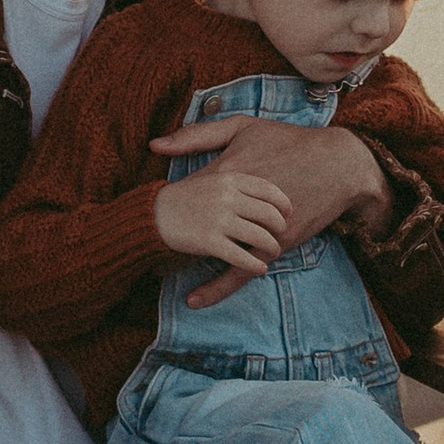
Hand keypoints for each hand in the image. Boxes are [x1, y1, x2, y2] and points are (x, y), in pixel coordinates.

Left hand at [150, 115, 395, 304]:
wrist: (338, 164)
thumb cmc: (290, 141)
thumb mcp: (244, 127)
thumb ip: (198, 135)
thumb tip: (154, 145)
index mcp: (227, 173)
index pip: (184, 195)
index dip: (168, 205)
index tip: (153, 211)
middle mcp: (238, 204)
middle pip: (196, 227)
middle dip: (176, 234)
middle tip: (156, 241)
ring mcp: (257, 227)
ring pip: (217, 252)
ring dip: (194, 259)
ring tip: (167, 267)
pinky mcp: (275, 245)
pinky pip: (241, 271)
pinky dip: (217, 287)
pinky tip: (195, 300)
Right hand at [151, 158, 293, 287]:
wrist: (154, 214)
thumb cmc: (187, 197)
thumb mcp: (212, 176)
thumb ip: (238, 180)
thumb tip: (270, 187)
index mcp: (229, 178)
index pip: (269, 190)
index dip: (283, 203)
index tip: (289, 212)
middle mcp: (227, 196)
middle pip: (269, 214)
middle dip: (280, 227)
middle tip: (281, 234)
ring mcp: (219, 219)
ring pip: (260, 236)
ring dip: (271, 248)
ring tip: (273, 252)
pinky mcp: (210, 241)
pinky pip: (242, 256)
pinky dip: (255, 264)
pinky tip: (260, 267)